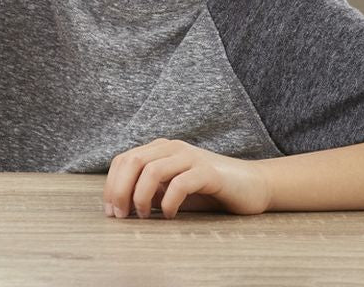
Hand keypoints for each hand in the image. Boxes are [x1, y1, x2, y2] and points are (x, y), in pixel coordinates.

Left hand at [103, 138, 271, 218]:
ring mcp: (190, 157)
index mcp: (160, 149)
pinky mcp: (208, 172)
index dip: (111, 184)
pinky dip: (169, 203)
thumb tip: (120, 206)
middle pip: (133, 161)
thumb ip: (150, 190)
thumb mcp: (172, 188)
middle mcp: (172, 147)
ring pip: (152, 170)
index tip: (111, 211)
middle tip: (121, 216)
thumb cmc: (208, 190)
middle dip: (120, 190)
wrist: (252, 185)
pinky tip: (171, 215)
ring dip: (141, 197)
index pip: (124, 159)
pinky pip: (180, 184)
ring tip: (145, 216)